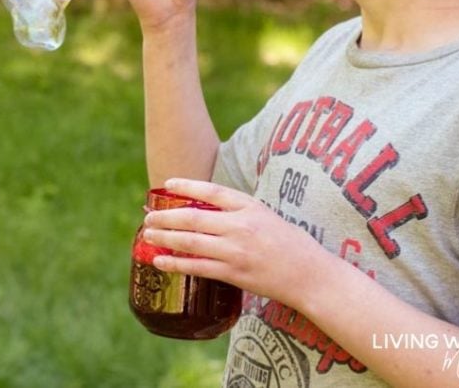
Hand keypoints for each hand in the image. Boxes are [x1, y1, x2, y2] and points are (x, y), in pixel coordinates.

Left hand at [142, 178, 319, 307]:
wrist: (309, 275)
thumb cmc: (290, 243)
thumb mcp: (266, 215)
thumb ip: (240, 211)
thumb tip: (208, 208)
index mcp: (250, 206)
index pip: (212, 191)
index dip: (187, 186)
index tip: (167, 184)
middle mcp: (240, 226)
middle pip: (194, 217)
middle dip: (167, 216)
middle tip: (148, 215)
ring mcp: (236, 251)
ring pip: (191, 242)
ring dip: (166, 237)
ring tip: (148, 234)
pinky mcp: (234, 274)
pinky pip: (197, 267)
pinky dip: (175, 263)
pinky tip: (160, 261)